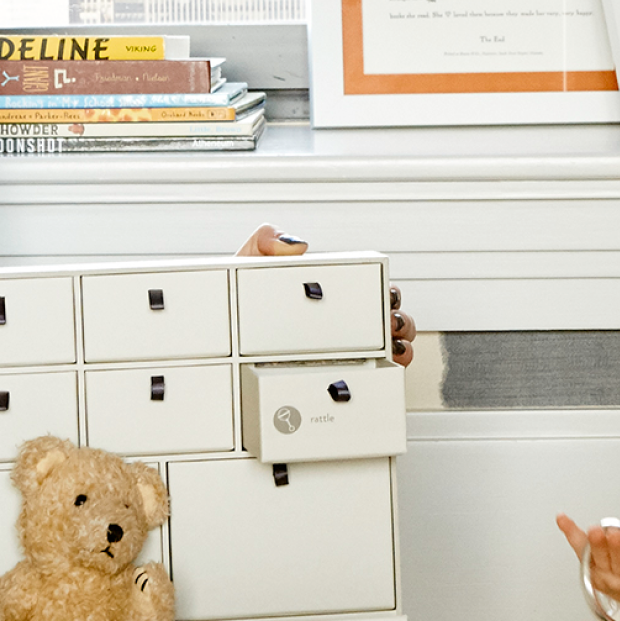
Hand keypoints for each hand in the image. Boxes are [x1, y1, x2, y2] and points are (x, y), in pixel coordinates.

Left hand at [237, 227, 415, 365]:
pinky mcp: (332, 377)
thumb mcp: (246, 265)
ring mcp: (339, 353)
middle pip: (388, 320)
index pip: (370, 290)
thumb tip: (299, 244)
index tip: (386, 297)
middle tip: (389, 325)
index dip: (385, 294)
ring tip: (392, 348)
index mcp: (326, 294)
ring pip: (389, 349)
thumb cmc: (234, 301)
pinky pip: (369, 379)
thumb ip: (266, 241)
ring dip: (400, 346)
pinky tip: (385, 371)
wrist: (219, 343)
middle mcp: (339, 324)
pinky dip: (388, 374)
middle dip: (399, 321)